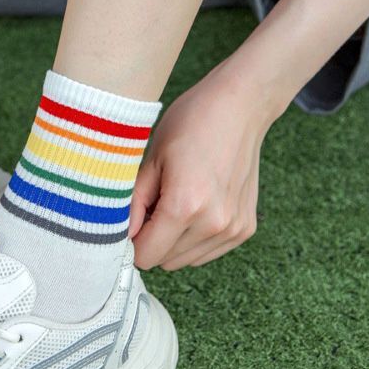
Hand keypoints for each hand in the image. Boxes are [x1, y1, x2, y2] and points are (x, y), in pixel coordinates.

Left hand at [130, 61, 280, 270]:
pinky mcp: (246, 228)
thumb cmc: (191, 123)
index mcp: (185, 206)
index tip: (130, 219)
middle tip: (153, 203)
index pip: (146, 255)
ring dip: (173, 241)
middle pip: (165, 261)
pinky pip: (207, 251)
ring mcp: (234, 228)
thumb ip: (133, 203)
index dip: (131, 241)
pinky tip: (194, 204)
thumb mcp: (150, 158)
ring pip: (186, 261)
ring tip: (174, 200)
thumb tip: (122, 236)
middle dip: (152, 239)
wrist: (240, 107)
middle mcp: (214, 223)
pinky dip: (194, 237)